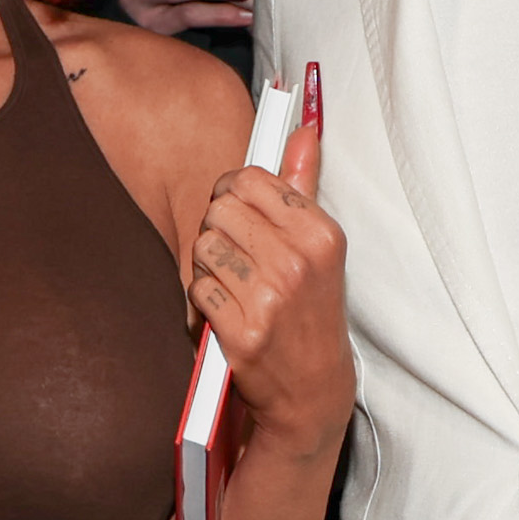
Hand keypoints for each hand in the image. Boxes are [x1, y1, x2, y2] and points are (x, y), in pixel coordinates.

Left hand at [188, 98, 351, 459]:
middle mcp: (298, 263)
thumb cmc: (311, 310)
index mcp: (320, 234)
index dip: (231, 193)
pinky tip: (224, 309)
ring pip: (203, 248)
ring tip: (230, 283)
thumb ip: (305, 184)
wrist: (312, 389)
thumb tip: (303, 130)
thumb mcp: (320, 247)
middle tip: (234, 255)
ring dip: (207, 265)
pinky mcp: (243, 333)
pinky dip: (203, 298)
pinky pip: (197, 290)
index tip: (237, 212)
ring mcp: (270, 299)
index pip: (250, 180)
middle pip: (219, 210)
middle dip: (217, 229)